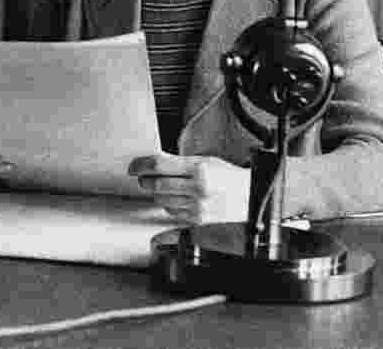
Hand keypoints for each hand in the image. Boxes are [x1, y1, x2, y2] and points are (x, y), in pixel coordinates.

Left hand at [128, 153, 249, 225]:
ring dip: (156, 193)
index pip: (159, 165)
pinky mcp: (198, 221)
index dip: (141, 165)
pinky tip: (173, 199)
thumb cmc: (228, 176)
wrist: (249, 196)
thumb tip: (151, 162)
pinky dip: (168, 206)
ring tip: (160, 187)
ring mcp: (198, 207)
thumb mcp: (204, 161)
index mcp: (199, 169)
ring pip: (161, 200)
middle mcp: (198, 189)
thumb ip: (178, 162)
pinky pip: (171, 214)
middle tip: (143, 177)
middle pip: (156, 184)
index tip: (133, 166)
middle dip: (145, 180)